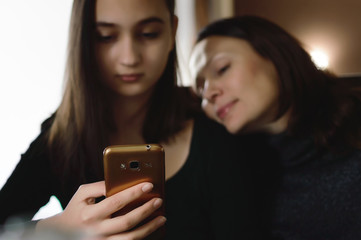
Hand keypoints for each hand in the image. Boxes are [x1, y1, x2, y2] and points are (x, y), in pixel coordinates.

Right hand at [36, 181, 165, 239]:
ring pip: (130, 239)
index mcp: (90, 214)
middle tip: (159, 200)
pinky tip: (152, 231)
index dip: (134, 193)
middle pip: (126, 222)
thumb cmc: (76, 209)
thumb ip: (99, 186)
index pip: (116, 202)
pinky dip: (142, 239)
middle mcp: (96, 231)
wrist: (62, 235)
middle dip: (146, 210)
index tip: (149, 185)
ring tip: (162, 218)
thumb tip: (119, 181)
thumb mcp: (82, 194)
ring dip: (149, 228)